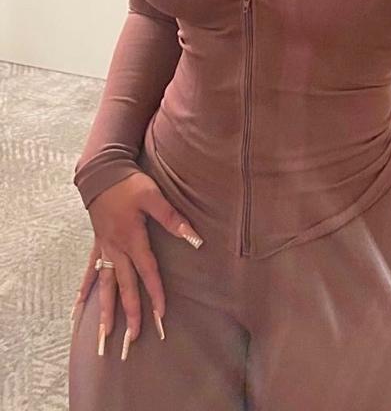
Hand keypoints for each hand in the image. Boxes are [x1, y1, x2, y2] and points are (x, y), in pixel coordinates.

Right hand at [69, 172, 202, 358]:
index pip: (147, 271)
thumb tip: (195, 238)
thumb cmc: (129, 183)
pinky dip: (84, 290)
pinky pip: (90, 271)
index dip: (155, 292)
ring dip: (106, 308)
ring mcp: (104, 247)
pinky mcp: (98, 243)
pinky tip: (78, 308)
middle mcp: (117, 248)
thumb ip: (172, 218)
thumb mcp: (153, 196)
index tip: (161, 314)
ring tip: (105, 332)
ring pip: (105, 284)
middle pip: (124, 285)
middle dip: (130, 311)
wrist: (102, 171)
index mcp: (132, 238)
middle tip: (133, 337)